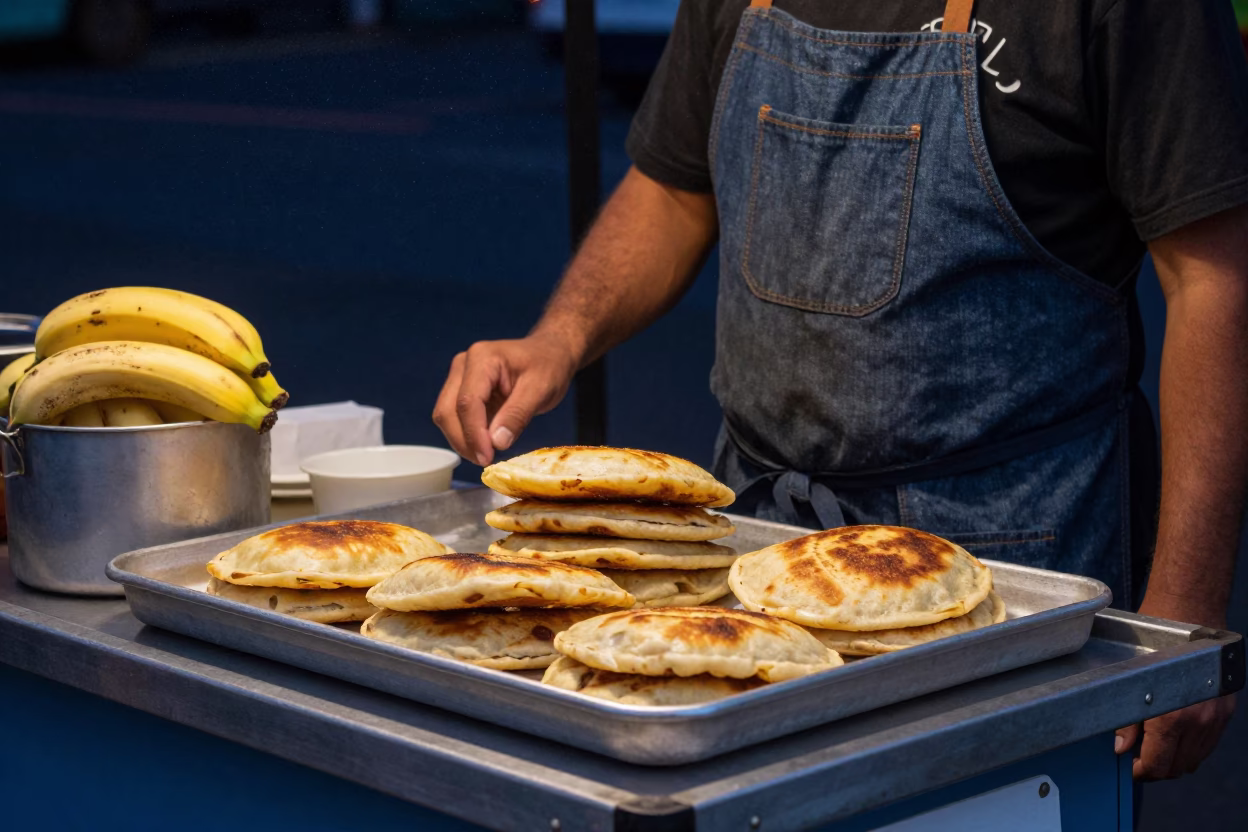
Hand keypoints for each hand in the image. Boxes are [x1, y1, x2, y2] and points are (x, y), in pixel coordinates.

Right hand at [432, 333, 578, 466]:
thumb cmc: (548, 366)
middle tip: (485, 461)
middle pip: (448, 410)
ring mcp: (460, 377)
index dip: (473, 434)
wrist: (548, 354)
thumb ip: (517, 415)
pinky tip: (484, 446)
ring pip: (446, 416)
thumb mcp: (540, 389)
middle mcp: (463, 365)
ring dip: (462, 440)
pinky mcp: (462, 391)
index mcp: (482, 358)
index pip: (467, 401)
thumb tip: (496, 443)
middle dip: (463, 440)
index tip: (486, 457)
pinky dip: (466, 435)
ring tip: (487, 455)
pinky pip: (455, 418)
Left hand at [1114, 592, 1236, 778]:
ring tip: (1156, 746)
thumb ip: (1127, 719)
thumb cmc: (1156, 639)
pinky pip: (1209, 743)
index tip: (1130, 767)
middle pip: (1179, 767)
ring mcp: (1216, 717)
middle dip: (1157, 768)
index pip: (1158, 764)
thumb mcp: (1130, 679)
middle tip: (1139, 758)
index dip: (1141, 771)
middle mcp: (1199, 721)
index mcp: (1172, 716)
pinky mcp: (1226, 710)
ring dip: (1176, 759)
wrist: (1190, 614)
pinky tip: (1176, 735)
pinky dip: (1192, 746)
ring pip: (1196, 758)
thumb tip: (1121, 746)